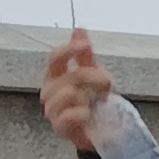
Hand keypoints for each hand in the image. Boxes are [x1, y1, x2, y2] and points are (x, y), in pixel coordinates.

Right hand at [39, 31, 115, 148]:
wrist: (102, 129)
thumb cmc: (94, 99)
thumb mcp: (94, 73)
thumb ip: (85, 54)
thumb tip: (79, 29)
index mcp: (56, 75)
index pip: (56, 58)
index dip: (69, 50)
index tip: (85, 46)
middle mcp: (50, 91)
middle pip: (70, 75)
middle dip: (94, 77)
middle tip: (108, 84)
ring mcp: (52, 110)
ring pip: (67, 94)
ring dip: (88, 96)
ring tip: (98, 102)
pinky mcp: (60, 127)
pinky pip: (68, 116)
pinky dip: (82, 113)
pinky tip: (89, 114)